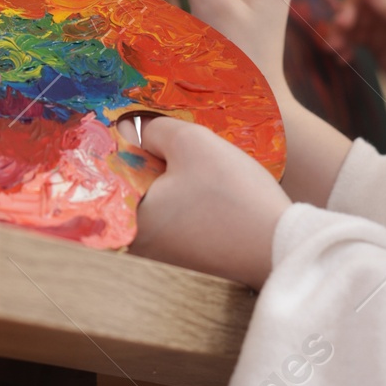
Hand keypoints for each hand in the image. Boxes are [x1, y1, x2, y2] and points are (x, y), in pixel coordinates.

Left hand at [127, 115, 289, 286]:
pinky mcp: (186, 258)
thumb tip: (127, 126)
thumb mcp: (192, 143)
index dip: (119, 144)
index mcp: (128, 219)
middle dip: (146, 163)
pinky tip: (208, 190)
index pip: (105, 172)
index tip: (135, 127)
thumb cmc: (233, 196)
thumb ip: (152, 129)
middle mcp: (137, 244)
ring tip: (194, 166)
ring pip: (153, 203)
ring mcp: (162, 255)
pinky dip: (183, 201)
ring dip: (167, 182)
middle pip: (129, 188)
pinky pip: (172, 219)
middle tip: (165, 142)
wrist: (280, 248)